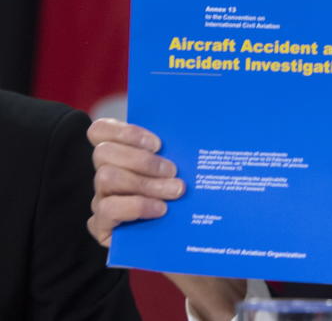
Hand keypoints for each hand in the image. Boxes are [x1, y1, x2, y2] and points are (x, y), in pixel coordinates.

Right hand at [87, 118, 182, 246]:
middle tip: (173, 170)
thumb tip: (191, 137)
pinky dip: (137, 206)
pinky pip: (108, 209)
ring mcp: (100, 200)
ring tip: (174, 191)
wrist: (184, 241)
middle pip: (104, 152)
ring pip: (105, 178)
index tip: (158, 143)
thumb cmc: (183, 201)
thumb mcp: (180, 172)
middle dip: (142, 159)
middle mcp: (105, 175)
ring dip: (144, 182)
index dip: (125, 131)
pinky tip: (160, 210)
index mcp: (121, 155)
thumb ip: (176, 154)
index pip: (100, 131)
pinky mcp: (101, 226)